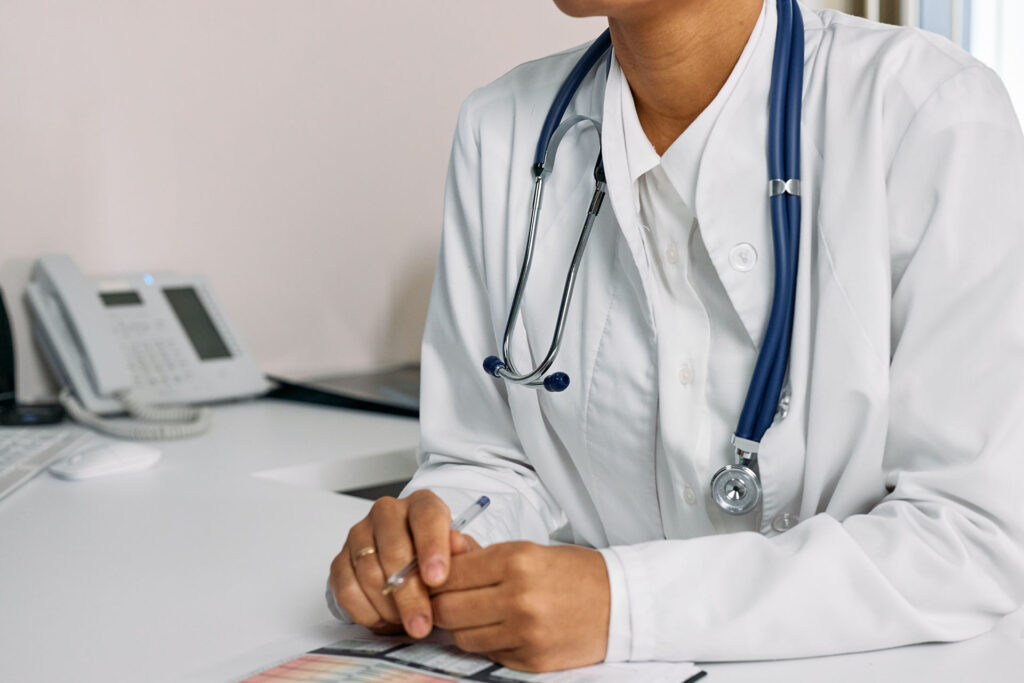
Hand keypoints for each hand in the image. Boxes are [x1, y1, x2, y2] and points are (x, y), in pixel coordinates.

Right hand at [329, 491, 474, 637]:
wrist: (411, 568)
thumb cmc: (437, 559)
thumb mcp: (459, 556)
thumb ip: (461, 552)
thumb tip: (458, 545)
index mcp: (421, 504)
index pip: (426, 517)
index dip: (432, 547)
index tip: (437, 579)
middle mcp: (388, 513)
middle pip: (394, 550)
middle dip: (409, 594)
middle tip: (421, 624)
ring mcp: (360, 534)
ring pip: (369, 572)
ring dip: (388, 606)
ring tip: (406, 622)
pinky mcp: (341, 559)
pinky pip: (345, 588)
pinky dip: (364, 610)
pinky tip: (382, 619)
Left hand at [430, 542, 609, 671]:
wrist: (620, 603)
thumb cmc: (572, 573)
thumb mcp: (527, 550)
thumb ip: (481, 555)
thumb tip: (442, 551)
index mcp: (517, 560)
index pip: (449, 574)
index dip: (435, 579)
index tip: (435, 580)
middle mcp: (519, 597)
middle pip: (447, 610)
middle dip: (441, 606)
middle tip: (449, 601)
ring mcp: (526, 633)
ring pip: (462, 637)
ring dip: (462, 628)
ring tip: (478, 616)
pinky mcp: (532, 660)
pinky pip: (488, 654)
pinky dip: (487, 644)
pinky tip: (502, 630)